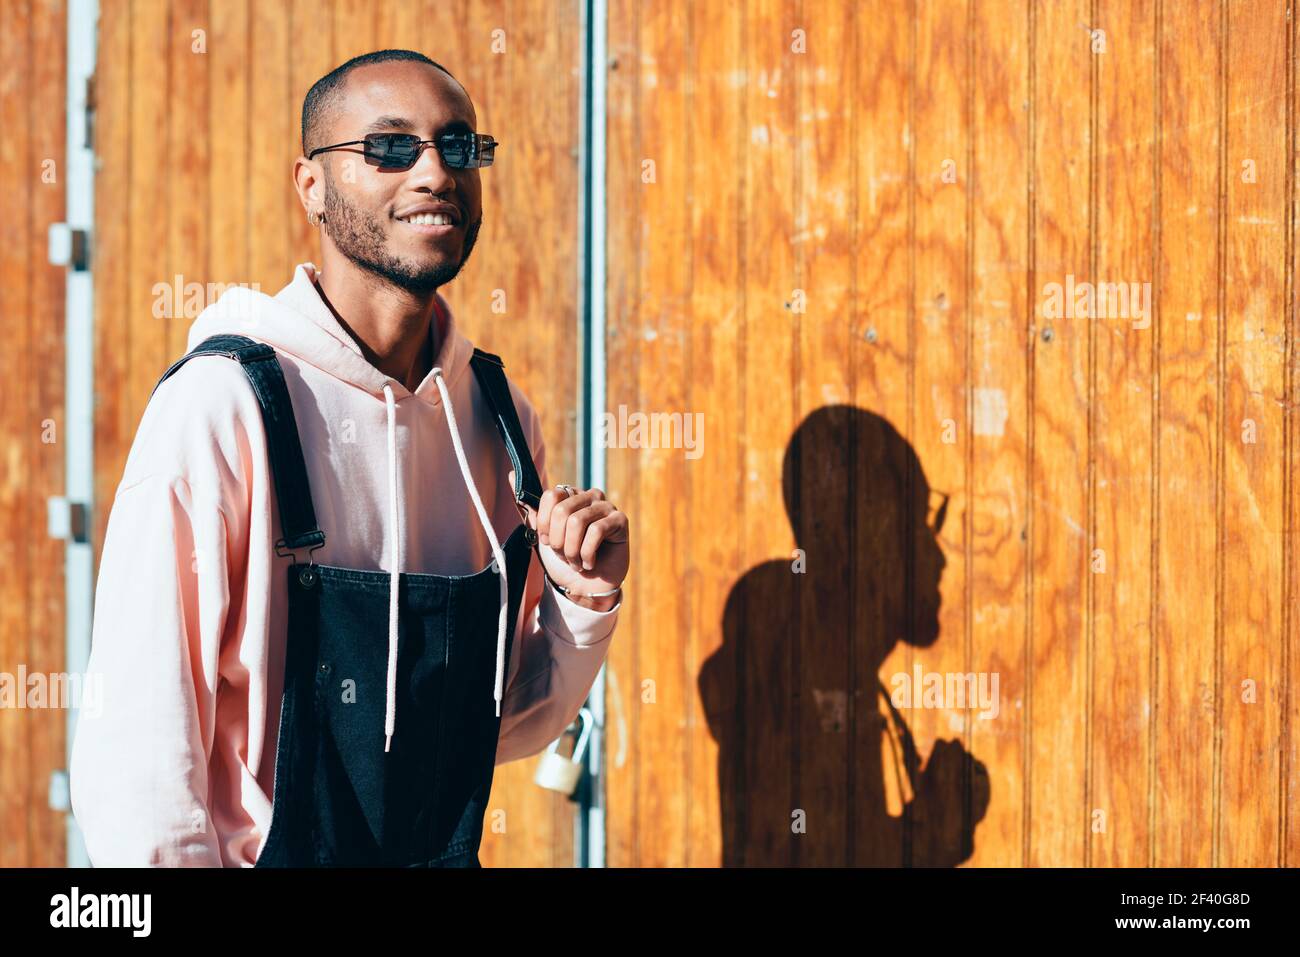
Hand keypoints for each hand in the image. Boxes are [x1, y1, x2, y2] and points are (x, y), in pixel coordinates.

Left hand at [510, 473, 629, 609]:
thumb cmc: (563, 561)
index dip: (545, 523)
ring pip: (577, 522)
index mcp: (570, 495)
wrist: (583, 589)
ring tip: (576, 562)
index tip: (546, 541)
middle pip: (562, 510)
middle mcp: (589, 496)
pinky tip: (589, 564)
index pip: (551, 496)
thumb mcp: (540, 536)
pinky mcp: (620, 520)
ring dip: (572, 551)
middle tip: (564, 555)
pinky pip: (596, 531)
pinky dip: (587, 554)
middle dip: (558, 541)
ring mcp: (606, 506)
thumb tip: (511, 475)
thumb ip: (528, 509)